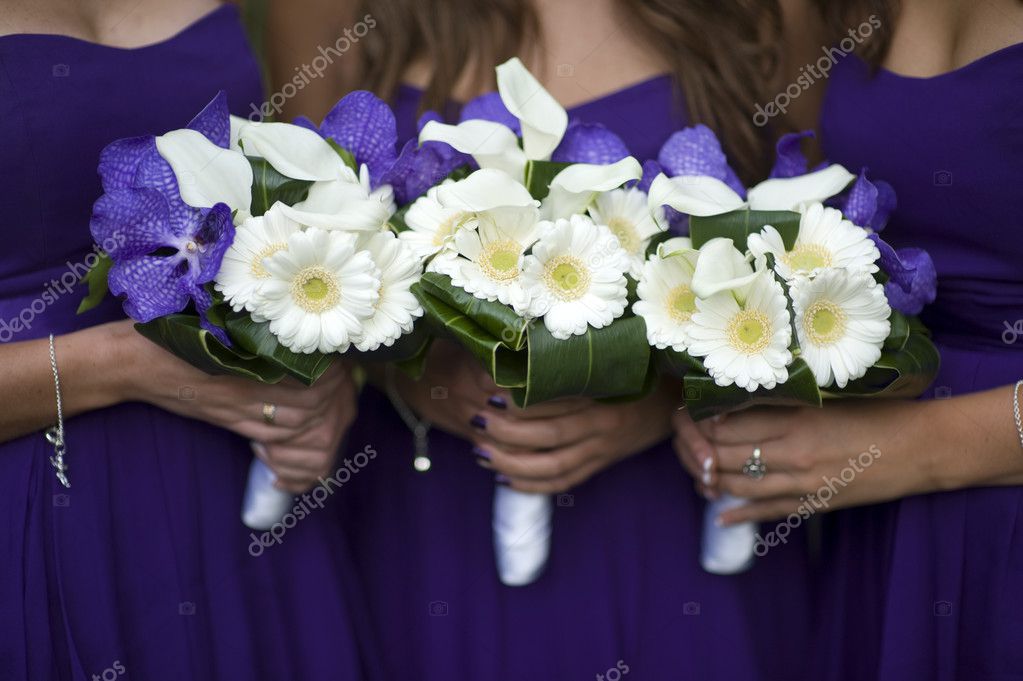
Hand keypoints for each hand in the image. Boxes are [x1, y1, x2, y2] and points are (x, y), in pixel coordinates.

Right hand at [122, 324, 356, 491]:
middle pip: (310, 403)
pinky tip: (298, 426)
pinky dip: (290, 437)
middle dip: (333, 398)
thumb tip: (292, 320)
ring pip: (294, 424)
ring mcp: (236, 409)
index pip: (307, 373)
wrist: (130, 363)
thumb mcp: (215, 319)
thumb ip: (252, 324)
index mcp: (247, 357)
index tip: (340, 360)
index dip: (331, 372)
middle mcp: (246, 388)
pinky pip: (268, 437)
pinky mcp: (226, 421)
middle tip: (343, 383)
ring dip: (317, 419)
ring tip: (329, 405)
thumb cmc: (170, 329)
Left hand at [394, 341, 675, 492]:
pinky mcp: (602, 464)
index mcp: (602, 392)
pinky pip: (565, 482)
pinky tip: (505, 479)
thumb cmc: (637, 370)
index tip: (487, 392)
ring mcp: (603, 448)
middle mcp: (603, 423)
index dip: (518, 401)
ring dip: (513, 464)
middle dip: (507, 433)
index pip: (554, 400)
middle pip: (548, 435)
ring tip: (481, 454)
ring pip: (552, 466)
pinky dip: (533, 485)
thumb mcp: (610, 359)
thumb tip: (521, 350)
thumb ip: (573, 359)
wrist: (677, 400)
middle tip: (476, 423)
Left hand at [672, 400, 935, 524]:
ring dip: (711, 481)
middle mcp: (793, 452)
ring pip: (738, 485)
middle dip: (695, 450)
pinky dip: (739, 514)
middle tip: (683, 443)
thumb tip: (736, 404)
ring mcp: (803, 482)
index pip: (727, 423)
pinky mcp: (815, 504)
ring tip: (696, 473)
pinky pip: (767, 512)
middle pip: (725, 454)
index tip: (687, 414)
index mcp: (794, 418)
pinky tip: (720, 514)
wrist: (921, 447)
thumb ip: (782, 402)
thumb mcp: (825, 398)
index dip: (700, 421)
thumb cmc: (877, 413)